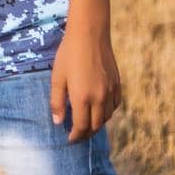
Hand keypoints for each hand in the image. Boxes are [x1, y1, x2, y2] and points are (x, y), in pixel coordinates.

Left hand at [50, 26, 122, 141]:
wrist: (90, 34)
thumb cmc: (69, 54)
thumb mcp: (57, 77)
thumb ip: (57, 101)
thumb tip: (58, 122)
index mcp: (82, 98)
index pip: (81, 127)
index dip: (75, 136)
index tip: (69, 140)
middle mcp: (99, 98)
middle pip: (95, 126)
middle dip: (86, 134)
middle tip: (77, 135)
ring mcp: (110, 91)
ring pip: (107, 117)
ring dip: (97, 124)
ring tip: (87, 124)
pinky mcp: (117, 84)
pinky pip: (115, 106)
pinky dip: (108, 112)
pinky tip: (100, 110)